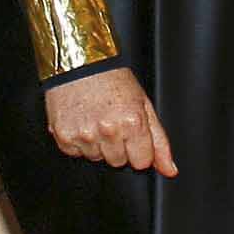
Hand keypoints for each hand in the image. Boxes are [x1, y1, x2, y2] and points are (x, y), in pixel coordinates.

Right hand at [45, 67, 175, 175]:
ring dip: (98, 144)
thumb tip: (169, 169)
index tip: (131, 133)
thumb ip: (159, 141)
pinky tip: (81, 121)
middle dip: (118, 146)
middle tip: (112, 122)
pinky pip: (77, 153)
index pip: (142, 162)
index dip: (139, 149)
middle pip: (119, 162)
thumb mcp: (143, 105)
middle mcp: (108, 130)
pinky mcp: (64, 137)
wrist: (80, 63)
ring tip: (95, 119)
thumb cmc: (112, 79)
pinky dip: (79, 141)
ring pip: (97, 159)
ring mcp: (84, 135)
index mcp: (132, 123)